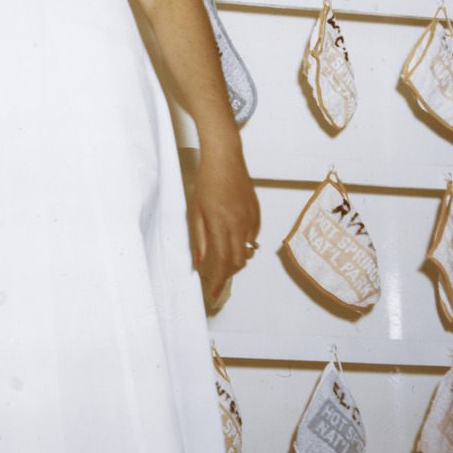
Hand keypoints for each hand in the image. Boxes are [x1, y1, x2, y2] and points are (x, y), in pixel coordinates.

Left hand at [187, 141, 259, 302]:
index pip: (223, 261)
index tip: (214, 292)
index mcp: (221, 224)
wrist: (226, 161)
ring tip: (222, 260)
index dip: (220, 280)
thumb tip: (200, 261)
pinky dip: (242, 245)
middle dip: (228, 274)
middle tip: (217, 278)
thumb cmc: (207, 182)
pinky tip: (232, 239)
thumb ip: (199, 238)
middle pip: (238, 261)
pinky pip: (252, 238)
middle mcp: (240, 225)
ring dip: (235, 261)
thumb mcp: (196, 211)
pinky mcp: (257, 215)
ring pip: (246, 252)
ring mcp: (251, 221)